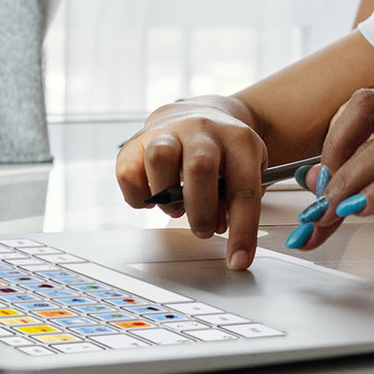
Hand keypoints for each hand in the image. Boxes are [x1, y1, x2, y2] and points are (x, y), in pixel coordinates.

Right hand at [114, 97, 266, 270]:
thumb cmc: (225, 150)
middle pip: (199, 167)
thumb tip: (219, 226)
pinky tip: (153, 196)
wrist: (203, 111)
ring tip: (177, 206)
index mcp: (238, 138)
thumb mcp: (245, 168)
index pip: (243, 187)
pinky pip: (128, 171)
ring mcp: (168, 131)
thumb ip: (237, 199)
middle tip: (204, 229)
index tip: (238, 261)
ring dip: (167, 198)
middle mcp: (202, 129)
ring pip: (159, 158)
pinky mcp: (137, 141)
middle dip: (201, 211)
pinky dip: (138, 195)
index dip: (243, 230)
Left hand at [291, 90, 373, 290]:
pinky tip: (364, 212)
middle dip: (334, 158)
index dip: (333, 141)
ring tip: (332, 215)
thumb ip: (373, 186)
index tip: (318, 187)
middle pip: (372, 112)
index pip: (368, 104)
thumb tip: (316, 177)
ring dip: (352, 181)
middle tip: (317, 205)